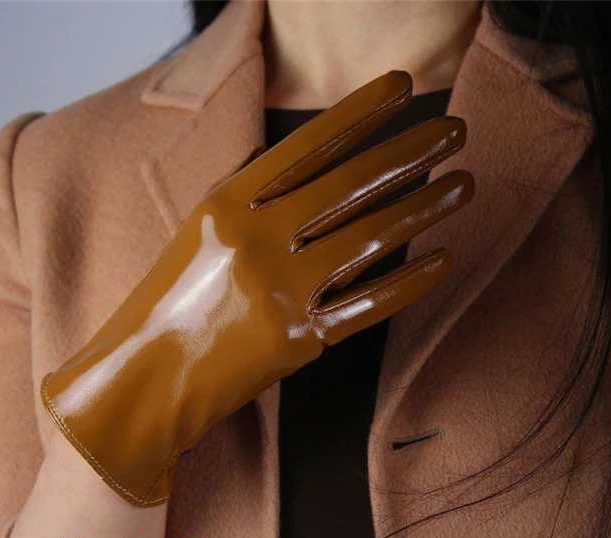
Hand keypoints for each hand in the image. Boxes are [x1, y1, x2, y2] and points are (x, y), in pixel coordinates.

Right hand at [40, 70, 473, 506]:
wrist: (147, 377)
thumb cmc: (175, 299)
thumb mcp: (204, 231)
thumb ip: (256, 197)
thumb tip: (321, 166)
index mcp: (226, 204)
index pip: (307, 144)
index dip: (361, 112)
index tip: (404, 88)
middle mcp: (255, 240)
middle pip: (348, 186)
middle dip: (409, 152)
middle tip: (454, 131)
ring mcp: (278, 292)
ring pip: (369, 239)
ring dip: (424, 208)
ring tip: (463, 184)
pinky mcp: (297, 339)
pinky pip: (368, 305)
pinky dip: (411, 282)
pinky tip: (445, 259)